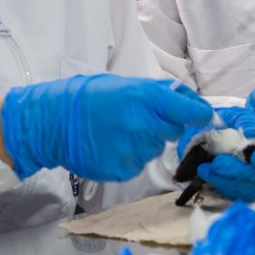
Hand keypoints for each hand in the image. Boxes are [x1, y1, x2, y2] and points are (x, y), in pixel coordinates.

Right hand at [0, 74, 213, 181]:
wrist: (53, 121)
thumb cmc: (90, 97)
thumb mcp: (127, 84)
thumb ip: (160, 93)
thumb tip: (190, 100)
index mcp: (147, 98)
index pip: (192, 111)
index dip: (200, 113)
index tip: (202, 115)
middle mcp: (143, 125)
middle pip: (174, 132)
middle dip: (163, 126)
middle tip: (140, 119)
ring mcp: (133, 151)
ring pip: (155, 150)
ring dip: (144, 142)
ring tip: (119, 132)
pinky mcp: (122, 170)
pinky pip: (138, 165)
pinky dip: (129, 157)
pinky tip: (111, 146)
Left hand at [192, 106, 254, 201]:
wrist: (240, 135)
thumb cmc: (245, 123)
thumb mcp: (243, 115)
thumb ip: (246, 120)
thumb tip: (250, 131)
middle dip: (240, 171)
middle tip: (217, 164)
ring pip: (253, 187)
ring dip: (228, 180)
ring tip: (207, 170)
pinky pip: (243, 193)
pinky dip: (225, 186)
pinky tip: (210, 176)